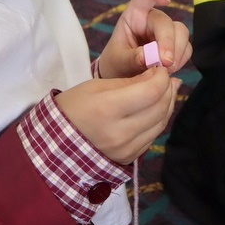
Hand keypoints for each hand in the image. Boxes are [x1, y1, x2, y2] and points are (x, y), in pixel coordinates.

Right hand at [54, 68, 180, 163]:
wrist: (56, 145)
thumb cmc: (73, 108)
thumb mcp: (96, 87)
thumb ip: (129, 82)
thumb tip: (156, 75)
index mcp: (107, 109)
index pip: (151, 92)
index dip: (161, 77)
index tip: (159, 67)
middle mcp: (120, 132)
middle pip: (160, 107)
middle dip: (167, 88)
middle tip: (165, 77)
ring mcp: (126, 148)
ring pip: (161, 122)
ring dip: (168, 103)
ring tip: (166, 89)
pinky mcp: (130, 157)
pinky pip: (153, 135)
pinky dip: (159, 119)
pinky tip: (156, 108)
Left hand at [97, 0, 191, 78]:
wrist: (123, 79)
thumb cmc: (117, 64)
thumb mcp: (117, 61)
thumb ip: (131, 58)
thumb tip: (149, 56)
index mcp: (134, 16)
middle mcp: (152, 20)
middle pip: (167, 22)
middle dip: (167, 43)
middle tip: (164, 63)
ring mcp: (166, 32)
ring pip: (181, 33)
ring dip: (177, 53)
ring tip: (164, 70)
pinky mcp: (176, 45)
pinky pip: (186, 48)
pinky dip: (181, 60)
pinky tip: (169, 71)